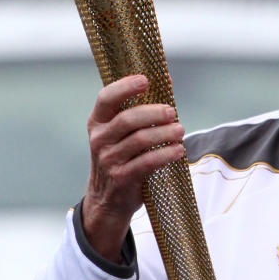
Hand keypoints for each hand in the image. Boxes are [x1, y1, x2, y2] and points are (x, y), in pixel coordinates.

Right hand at [81, 74, 185, 260]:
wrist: (107, 199)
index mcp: (98, 122)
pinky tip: (178, 150)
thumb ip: (139, 111)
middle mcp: (100, 139)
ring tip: (180, 131)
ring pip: (140, 140)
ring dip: (165, 134)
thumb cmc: (121, 158)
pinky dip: (166, 155)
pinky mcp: (122, 178)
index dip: (125, 86)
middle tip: (172, 112)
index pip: (106, 98)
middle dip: (153, 113)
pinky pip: (147, 162)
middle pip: (128, 119)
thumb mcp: (120, 135)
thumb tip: (167, 81)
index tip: (145, 80)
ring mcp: (108, 160)